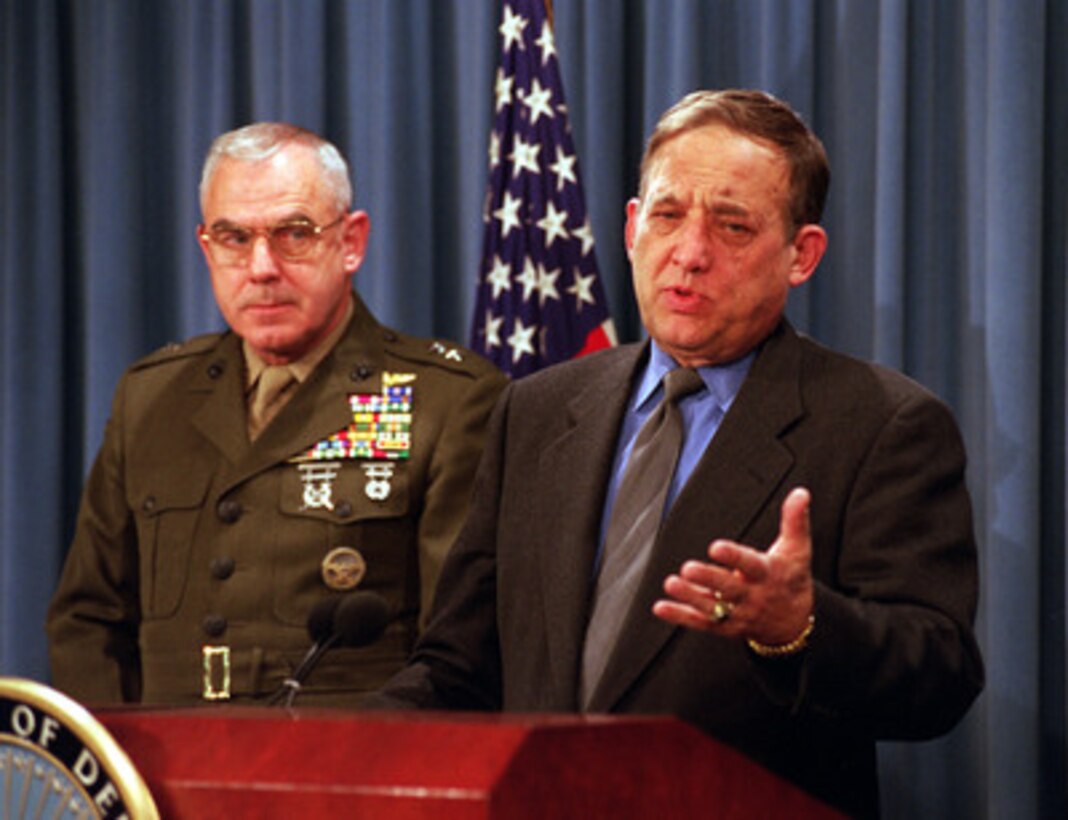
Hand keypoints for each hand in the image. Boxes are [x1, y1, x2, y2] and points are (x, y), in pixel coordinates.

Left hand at [652, 486, 814, 644]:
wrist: (795, 624)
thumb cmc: (791, 578)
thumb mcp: (798, 549)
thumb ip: (795, 520)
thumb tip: (800, 492)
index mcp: (767, 575)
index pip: (750, 565)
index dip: (734, 557)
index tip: (716, 547)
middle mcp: (751, 596)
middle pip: (729, 589)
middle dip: (708, 579)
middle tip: (688, 569)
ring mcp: (738, 613)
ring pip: (713, 608)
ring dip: (690, 597)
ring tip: (670, 584)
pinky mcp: (725, 627)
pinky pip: (701, 623)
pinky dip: (680, 616)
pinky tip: (661, 607)